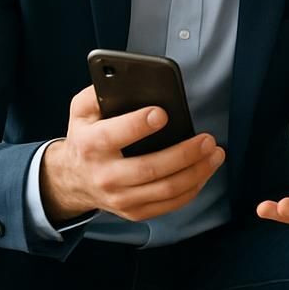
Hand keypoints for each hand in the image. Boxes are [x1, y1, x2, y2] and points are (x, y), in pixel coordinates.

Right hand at [40, 85, 224, 223]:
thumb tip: (124, 78)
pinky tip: (205, 172)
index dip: (138, 124)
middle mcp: (105, 175)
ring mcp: (120, 197)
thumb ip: (99, 92)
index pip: (114, 135)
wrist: (73, 179)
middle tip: (208, 139)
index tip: (163, 114)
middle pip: (150, 169)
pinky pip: (169, 205)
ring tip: (215, 153)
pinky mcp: (134, 211)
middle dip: (185, 154)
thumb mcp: (82, 110)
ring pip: (166, 189)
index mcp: (91, 145)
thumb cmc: (86, 137)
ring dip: (197, 172)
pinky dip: (193, 188)